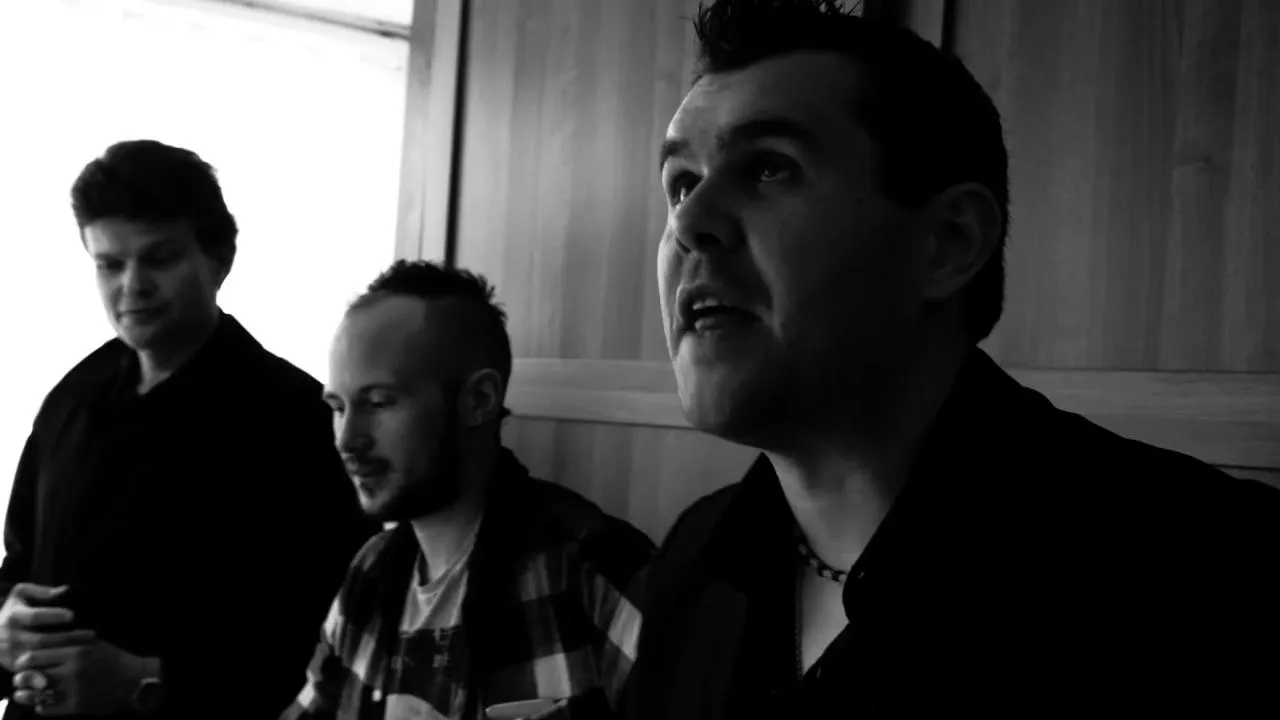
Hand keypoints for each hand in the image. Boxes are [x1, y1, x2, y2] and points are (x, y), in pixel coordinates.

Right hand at [0, 584, 95, 672]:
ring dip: (66, 651)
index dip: (53, 616)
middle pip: (41, 640)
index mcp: (14, 617)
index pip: (34, 617)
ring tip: (88, 645)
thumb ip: (41, 591)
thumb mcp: (21, 594)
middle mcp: (11, 637)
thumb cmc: (14, 610)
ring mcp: (13, 654)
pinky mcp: (18, 667)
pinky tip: (75, 658)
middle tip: (91, 634)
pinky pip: (39, 669)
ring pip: (42, 657)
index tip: (73, 614)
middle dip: (68, 637)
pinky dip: (58, 665)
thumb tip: (64, 590)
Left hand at [9, 638, 148, 715]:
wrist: (134, 680)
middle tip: (22, 679)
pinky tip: (45, 702)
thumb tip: (45, 638)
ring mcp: (74, 690)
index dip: (23, 661)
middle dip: (22, 678)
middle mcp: (72, 670)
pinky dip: (41, 707)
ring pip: (35, 694)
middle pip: (31, 675)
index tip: (23, 663)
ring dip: (28, 694)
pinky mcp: (76, 706)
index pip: (34, 656)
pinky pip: (46, 709)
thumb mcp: (94, 643)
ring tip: (28, 692)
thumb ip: (70, 640)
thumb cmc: (114, 659)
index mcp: (76, 652)